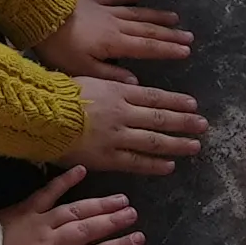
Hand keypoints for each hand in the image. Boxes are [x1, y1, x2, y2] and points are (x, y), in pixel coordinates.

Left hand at [0, 166, 147, 244]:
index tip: (138, 239)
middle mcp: (52, 243)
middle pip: (89, 230)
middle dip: (114, 222)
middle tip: (134, 213)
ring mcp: (39, 223)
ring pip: (75, 212)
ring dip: (99, 204)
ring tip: (121, 198)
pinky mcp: (25, 209)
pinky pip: (48, 192)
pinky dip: (65, 181)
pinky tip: (82, 171)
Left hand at [38, 0, 192, 79]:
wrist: (40, 16)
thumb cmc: (58, 48)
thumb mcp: (82, 69)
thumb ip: (109, 75)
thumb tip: (135, 81)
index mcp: (115, 43)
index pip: (147, 48)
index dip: (168, 50)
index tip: (186, 51)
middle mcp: (116, 24)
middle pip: (148, 30)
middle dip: (170, 34)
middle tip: (189, 36)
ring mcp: (105, 9)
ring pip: (137, 12)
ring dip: (157, 16)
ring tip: (175, 18)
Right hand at [66, 75, 205, 176]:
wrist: (43, 115)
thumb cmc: (59, 95)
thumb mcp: (89, 78)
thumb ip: (112, 82)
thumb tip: (132, 83)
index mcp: (118, 92)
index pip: (155, 96)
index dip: (176, 101)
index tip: (193, 104)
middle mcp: (124, 113)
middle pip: (161, 118)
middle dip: (185, 122)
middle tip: (203, 125)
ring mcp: (118, 136)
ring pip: (154, 140)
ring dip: (177, 144)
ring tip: (195, 146)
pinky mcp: (108, 157)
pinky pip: (137, 162)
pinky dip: (155, 165)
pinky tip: (170, 166)